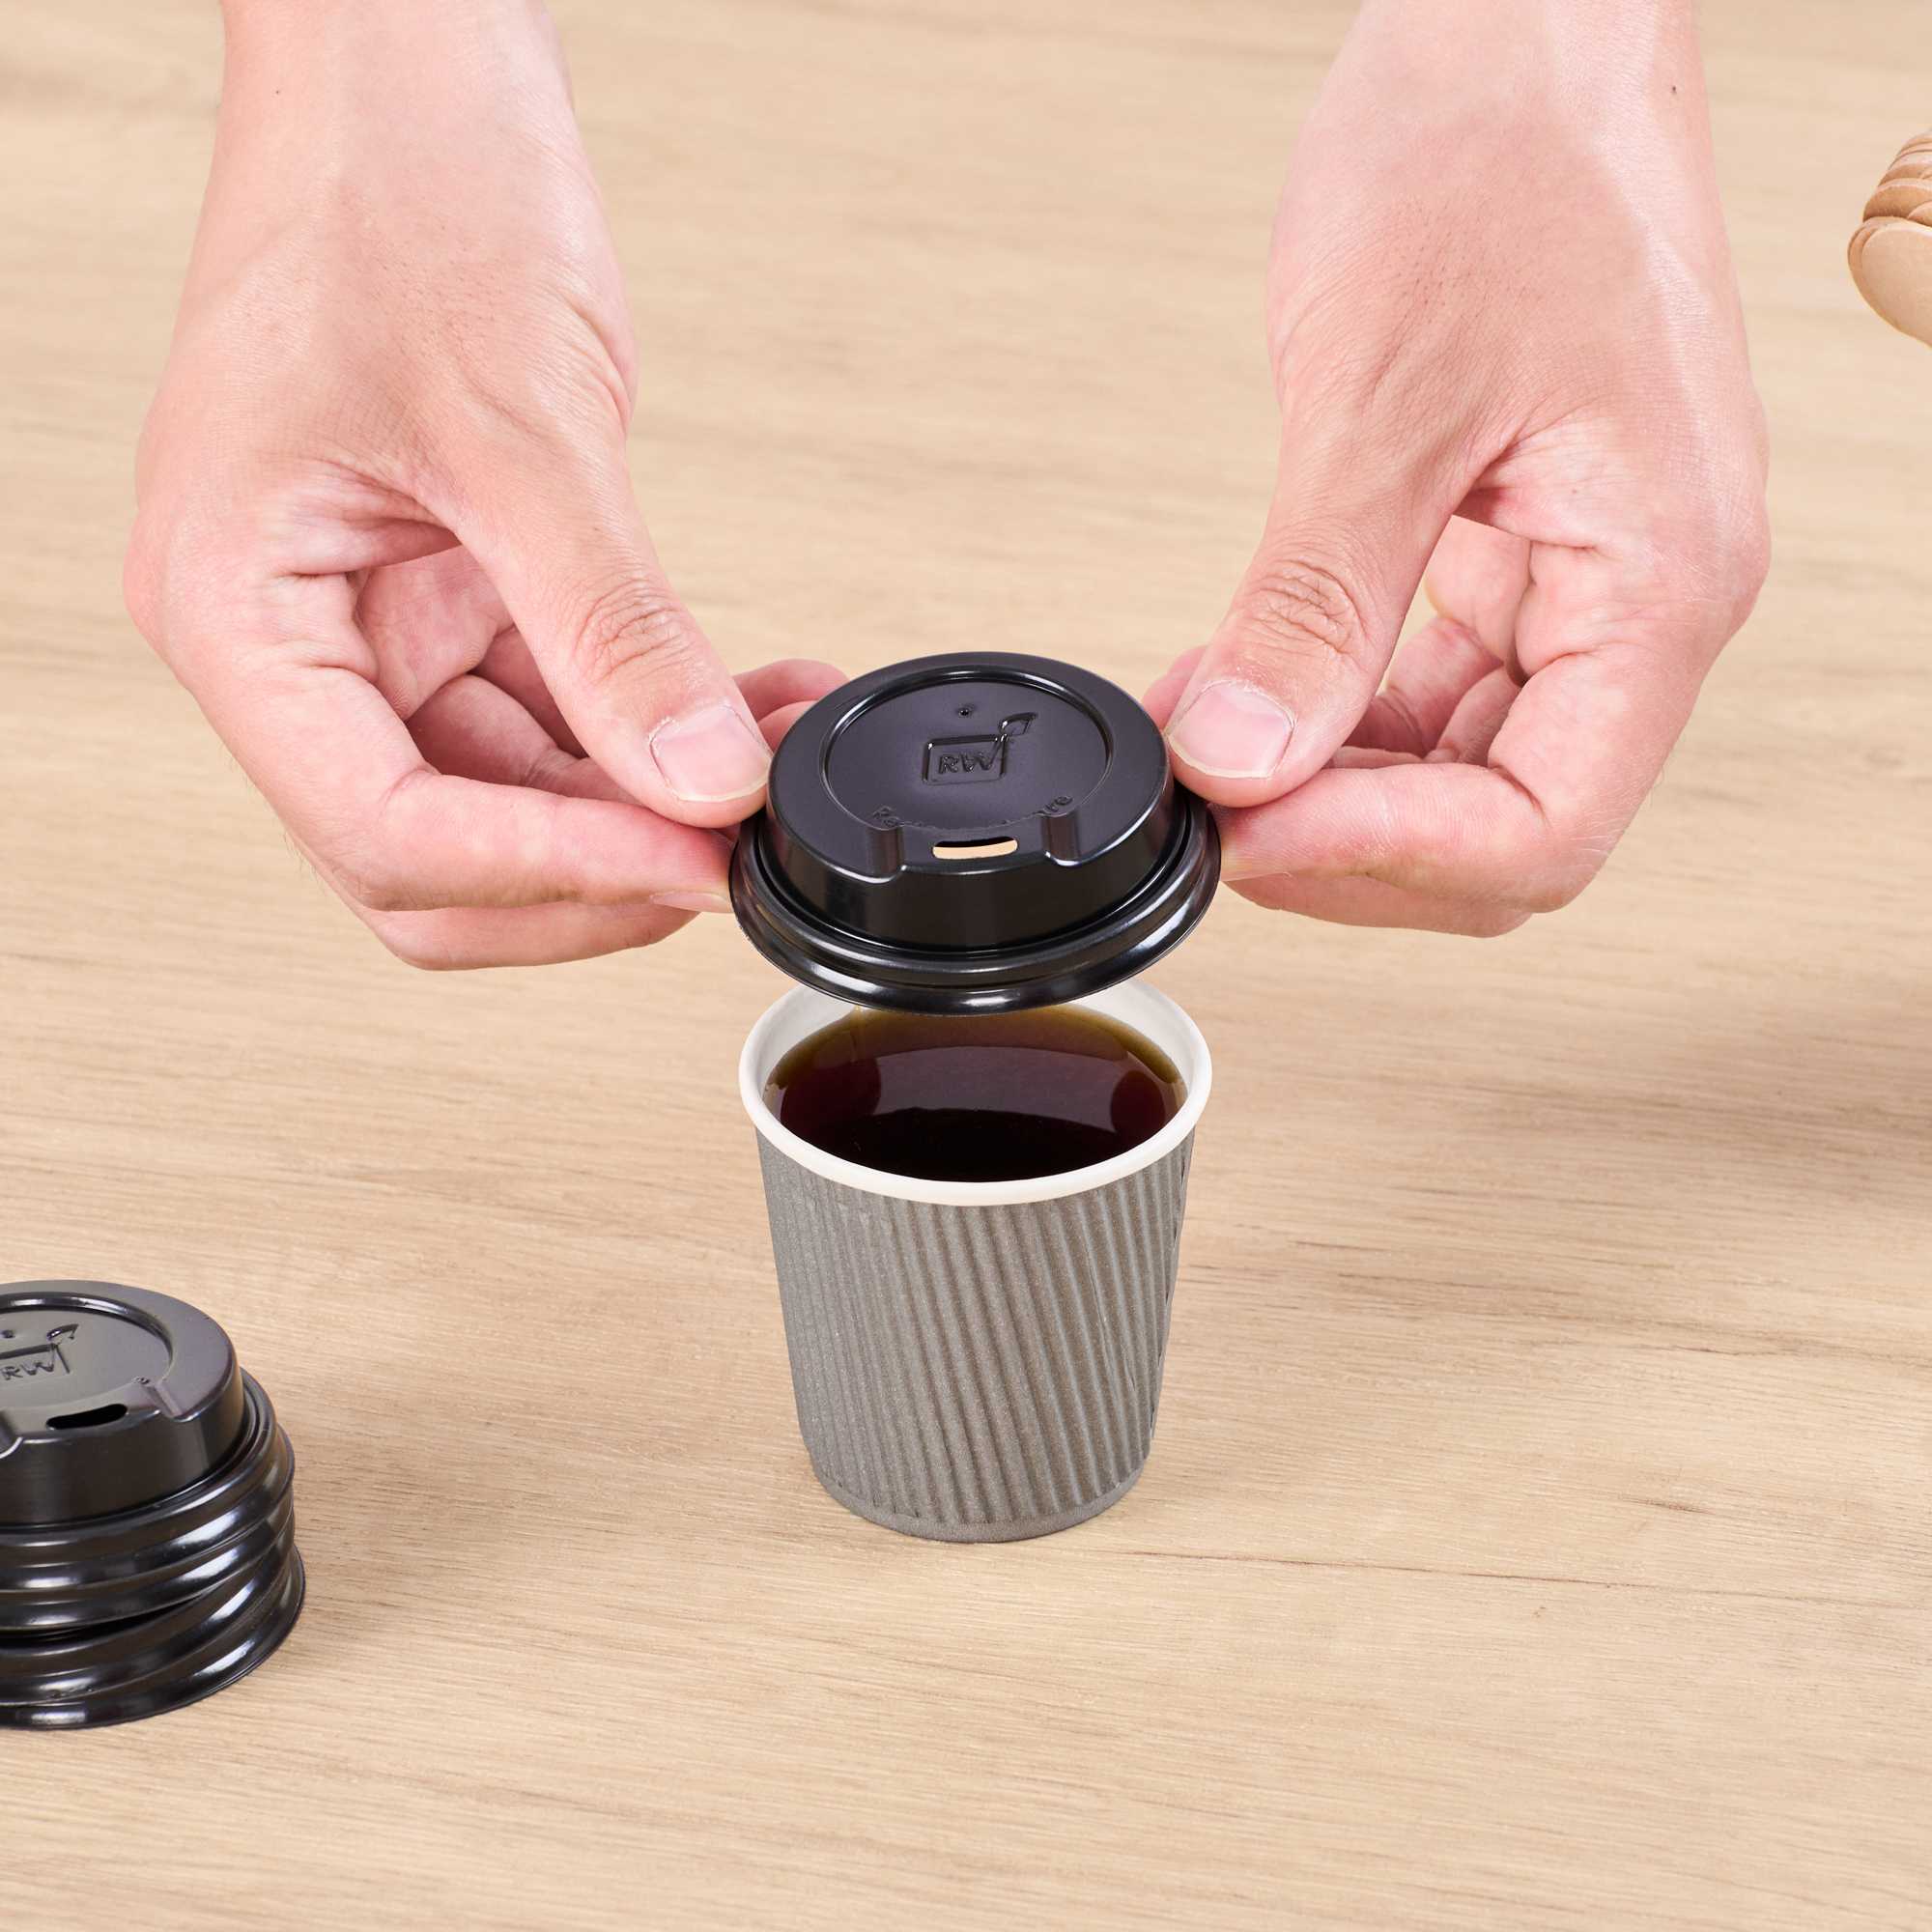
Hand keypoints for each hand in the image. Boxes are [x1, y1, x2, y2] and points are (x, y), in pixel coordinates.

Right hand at [125, 0, 839, 967]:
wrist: (410, 66)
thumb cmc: (397, 186)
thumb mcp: (516, 426)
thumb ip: (611, 627)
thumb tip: (703, 784)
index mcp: (237, 613)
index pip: (383, 831)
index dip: (549, 872)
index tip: (691, 864)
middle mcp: (295, 643)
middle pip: (439, 854)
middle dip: (592, 868)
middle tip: (731, 850)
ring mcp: (376, 625)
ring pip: (514, 799)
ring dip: (648, 800)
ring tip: (776, 758)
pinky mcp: (455, 596)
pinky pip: (559, 711)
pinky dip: (654, 724)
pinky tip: (753, 705)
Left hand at [1146, 0, 1768, 934]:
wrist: (1520, 34)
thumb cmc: (1505, 156)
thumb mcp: (1388, 398)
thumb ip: (1318, 604)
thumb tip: (1242, 759)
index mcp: (1660, 580)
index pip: (1545, 826)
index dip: (1388, 860)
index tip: (1249, 833)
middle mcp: (1639, 602)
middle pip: (1504, 825)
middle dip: (1352, 844)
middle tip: (1215, 820)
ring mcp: (1581, 581)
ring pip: (1461, 774)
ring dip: (1332, 790)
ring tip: (1208, 759)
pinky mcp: (1517, 553)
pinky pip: (1431, 692)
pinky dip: (1333, 716)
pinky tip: (1243, 697)